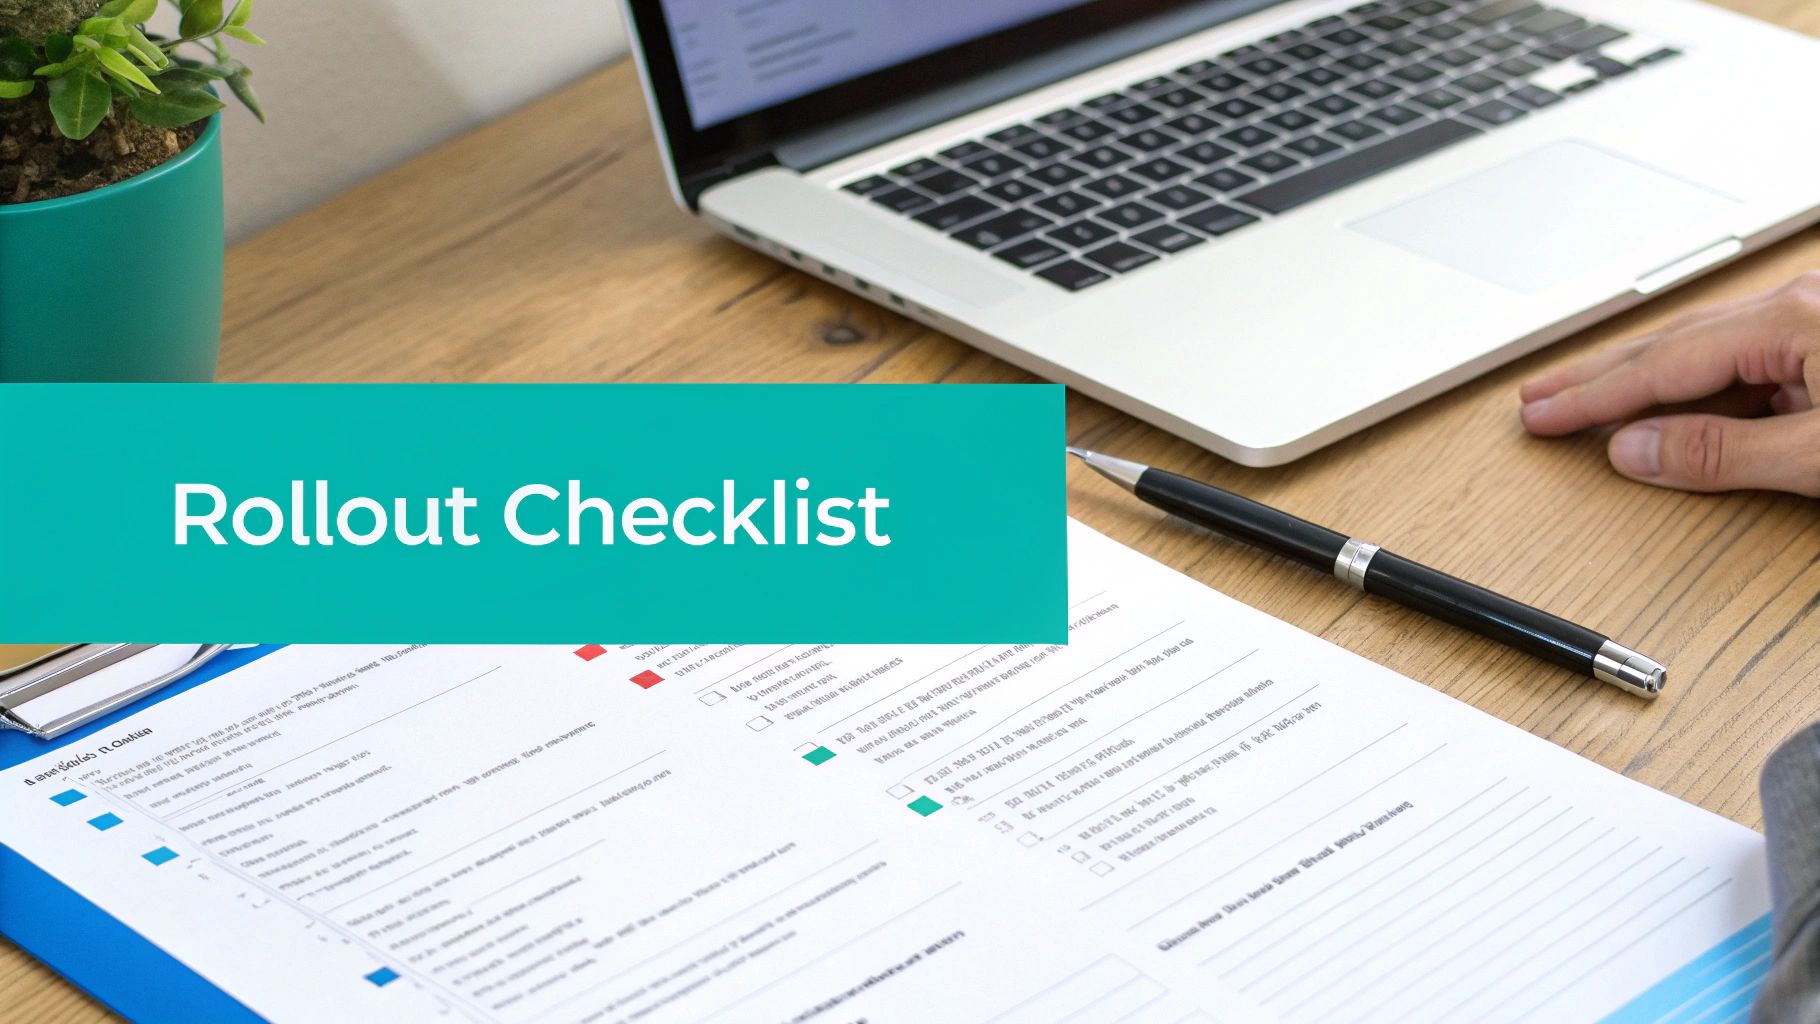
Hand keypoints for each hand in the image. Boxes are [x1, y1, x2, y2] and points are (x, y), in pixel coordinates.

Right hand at [1519, 273, 1819, 495]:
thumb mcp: (1818, 452)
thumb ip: (1724, 453)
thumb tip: (1638, 450)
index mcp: (1793, 319)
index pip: (1662, 366)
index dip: (1593, 397)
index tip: (1544, 416)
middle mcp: (1801, 304)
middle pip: (1671, 344)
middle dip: (1599, 375)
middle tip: (1541, 396)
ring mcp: (1817, 315)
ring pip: (1705, 349)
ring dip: (1644, 379)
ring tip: (1590, 398)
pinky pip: (1744, 357)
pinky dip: (1697, 385)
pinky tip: (1675, 405)